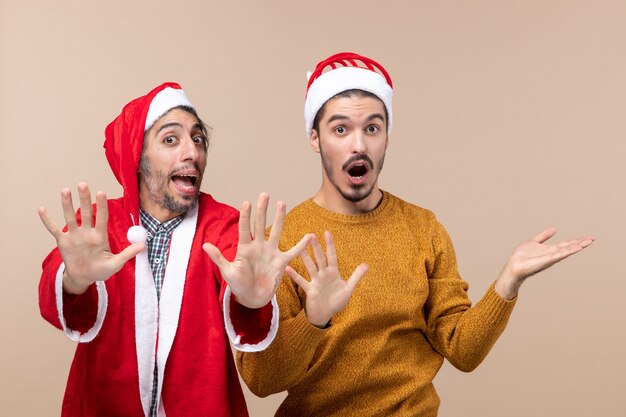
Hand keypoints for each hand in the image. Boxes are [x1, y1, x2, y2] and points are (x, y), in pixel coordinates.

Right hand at [38, 183, 144, 294]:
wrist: (84, 277)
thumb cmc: (101, 270)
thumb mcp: (115, 264)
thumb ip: (128, 254)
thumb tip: (144, 245)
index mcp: (100, 236)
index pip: (102, 217)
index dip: (101, 205)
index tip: (101, 192)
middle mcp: (87, 232)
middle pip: (85, 213)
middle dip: (84, 198)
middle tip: (83, 184)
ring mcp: (74, 236)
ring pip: (69, 217)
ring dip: (67, 204)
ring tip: (65, 190)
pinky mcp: (62, 242)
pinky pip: (53, 229)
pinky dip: (47, 220)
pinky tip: (42, 209)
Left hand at [203, 193, 310, 308]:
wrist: (252, 298)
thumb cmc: (238, 285)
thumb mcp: (227, 272)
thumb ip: (218, 258)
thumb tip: (204, 245)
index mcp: (245, 248)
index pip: (245, 228)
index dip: (245, 216)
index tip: (246, 202)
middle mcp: (258, 247)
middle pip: (261, 225)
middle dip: (262, 210)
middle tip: (264, 194)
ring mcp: (270, 253)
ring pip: (276, 232)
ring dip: (279, 218)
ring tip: (281, 203)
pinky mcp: (281, 262)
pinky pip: (293, 252)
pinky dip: (301, 246)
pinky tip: (310, 236)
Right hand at [286, 231, 367, 327]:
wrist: (325, 315)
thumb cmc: (336, 301)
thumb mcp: (348, 288)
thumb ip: (356, 276)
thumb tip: (366, 264)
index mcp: (333, 272)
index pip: (331, 256)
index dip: (330, 245)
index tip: (326, 232)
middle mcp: (323, 274)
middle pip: (320, 258)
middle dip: (316, 247)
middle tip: (311, 235)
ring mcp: (316, 281)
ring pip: (311, 267)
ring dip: (306, 258)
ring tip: (300, 248)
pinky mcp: (310, 290)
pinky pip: (302, 281)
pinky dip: (295, 276)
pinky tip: (287, 269)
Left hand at [494, 226, 594, 298]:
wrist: (514, 266)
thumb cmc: (522, 256)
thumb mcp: (534, 242)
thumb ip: (544, 236)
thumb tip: (554, 228)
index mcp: (550, 249)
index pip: (566, 244)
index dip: (577, 240)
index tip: (588, 237)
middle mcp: (553, 254)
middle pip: (569, 247)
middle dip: (581, 243)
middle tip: (593, 238)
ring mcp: (550, 258)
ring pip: (567, 251)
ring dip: (577, 247)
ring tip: (588, 242)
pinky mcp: (546, 260)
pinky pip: (559, 255)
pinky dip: (567, 251)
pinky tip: (575, 248)